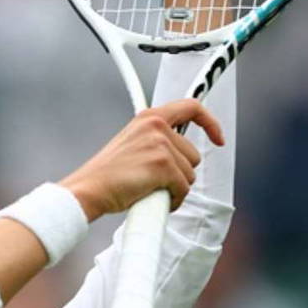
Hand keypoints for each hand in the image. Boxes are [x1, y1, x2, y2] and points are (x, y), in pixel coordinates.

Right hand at [60, 100, 223, 221]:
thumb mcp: (132, 144)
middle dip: (179, 172)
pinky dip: (172, 200)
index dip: (210, 122)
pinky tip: (152, 199)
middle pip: (193, 154)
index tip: (218, 137)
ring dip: (174, 187)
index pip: (190, 107)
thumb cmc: (107, 175)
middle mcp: (156, 125)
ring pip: (190, 174)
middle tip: (155, 180)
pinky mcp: (163, 165)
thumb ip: (155, 140)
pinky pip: (183, 189)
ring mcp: (160, 144)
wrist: (89, 189)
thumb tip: (180, 152)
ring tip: (149, 188)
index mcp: (148, 117)